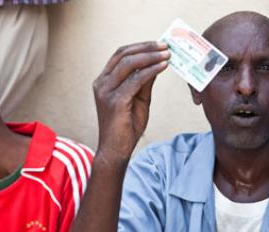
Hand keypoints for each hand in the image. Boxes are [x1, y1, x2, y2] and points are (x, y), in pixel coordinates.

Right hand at [93, 41, 169, 159]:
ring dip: (150, 56)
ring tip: (167, 54)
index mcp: (104, 81)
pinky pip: (135, 79)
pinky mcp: (115, 101)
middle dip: (147, 48)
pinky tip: (163, 67)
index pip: (120, 55)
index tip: (159, 44)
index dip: (140, 46)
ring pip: (129, 64)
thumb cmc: (126, 127)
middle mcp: (101, 83)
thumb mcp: (138, 99)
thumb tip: (157, 63)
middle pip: (124, 55)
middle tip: (166, 46)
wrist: (116, 150)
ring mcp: (106, 92)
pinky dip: (151, 70)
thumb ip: (144, 82)